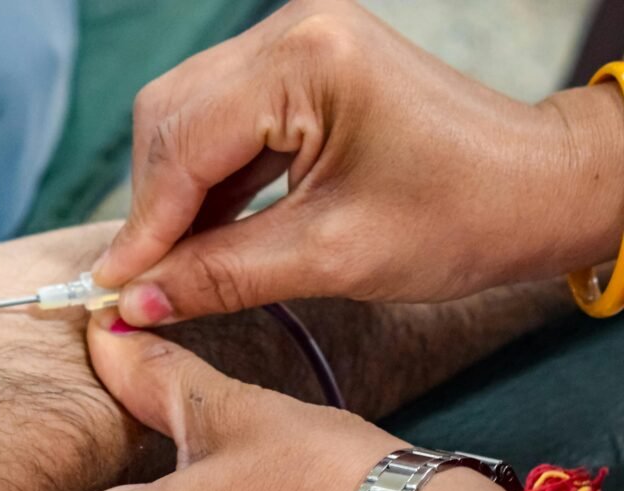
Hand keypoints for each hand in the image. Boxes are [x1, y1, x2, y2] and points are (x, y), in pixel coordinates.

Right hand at [93, 0, 623, 324]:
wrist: (536, 189)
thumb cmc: (462, 217)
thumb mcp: (332, 257)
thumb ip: (221, 276)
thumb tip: (134, 304)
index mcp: (308, 60)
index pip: (186, 142)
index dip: (144, 225)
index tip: (110, 288)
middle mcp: (292, 31)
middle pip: (173, 117)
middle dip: (153, 206)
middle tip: (142, 282)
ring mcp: (295, 42)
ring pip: (189, 118)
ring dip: (175, 195)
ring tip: (172, 265)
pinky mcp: (301, 68)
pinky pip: (224, 121)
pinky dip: (207, 182)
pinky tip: (205, 231)